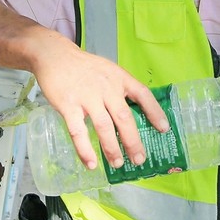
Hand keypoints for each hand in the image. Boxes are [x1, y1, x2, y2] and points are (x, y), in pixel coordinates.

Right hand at [31, 35, 168, 170]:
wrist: (55, 55)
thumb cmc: (84, 67)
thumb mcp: (108, 71)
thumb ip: (119, 90)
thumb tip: (130, 117)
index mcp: (119, 78)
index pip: (143, 94)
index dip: (155, 112)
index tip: (164, 129)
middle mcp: (107, 87)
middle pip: (124, 116)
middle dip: (133, 140)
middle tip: (140, 159)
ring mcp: (87, 97)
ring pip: (104, 126)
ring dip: (112, 148)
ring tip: (118, 164)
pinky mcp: (68, 105)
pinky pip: (78, 132)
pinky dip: (85, 150)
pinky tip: (91, 163)